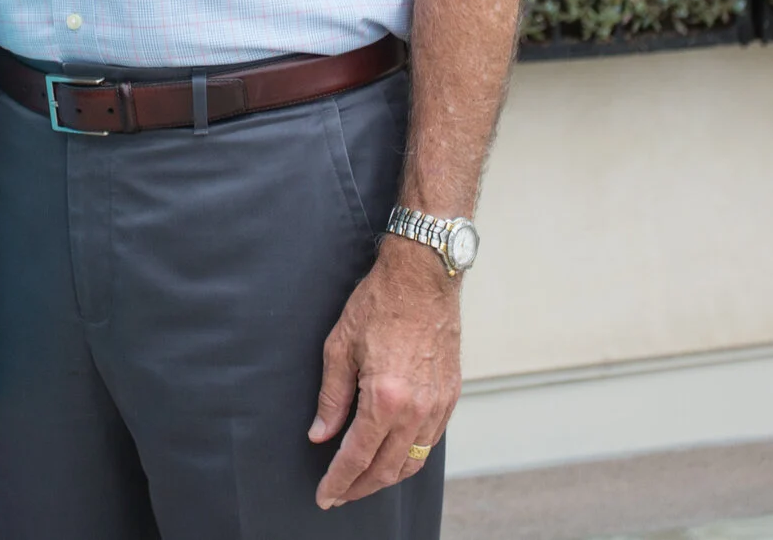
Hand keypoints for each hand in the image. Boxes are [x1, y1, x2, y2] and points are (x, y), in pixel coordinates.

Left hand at [307, 236, 461, 508]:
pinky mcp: (451, 395)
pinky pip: (430, 442)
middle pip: (387, 469)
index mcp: (385, 398)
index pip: (357, 456)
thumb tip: (321, 434)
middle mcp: (416, 408)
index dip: (338, 482)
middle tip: (339, 494)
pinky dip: (410, 457)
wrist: (423, 276)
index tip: (324, 497)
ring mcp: (438, 404)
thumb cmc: (379, 303)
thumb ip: (331, 397)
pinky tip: (393, 455)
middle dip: (359, 488)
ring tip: (363, 481)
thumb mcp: (340, 346)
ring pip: (413, 462)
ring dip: (386, 478)